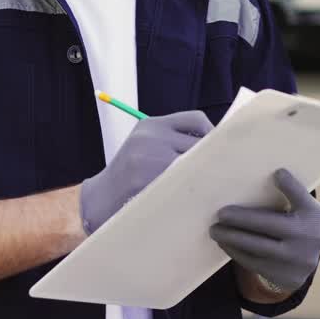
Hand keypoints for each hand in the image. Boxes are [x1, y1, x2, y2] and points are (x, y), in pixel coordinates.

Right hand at [79, 110, 212, 234]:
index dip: (212, 133)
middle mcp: (150, 137)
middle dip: (211, 159)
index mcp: (151, 124)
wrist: (98, 199)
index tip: (219, 149)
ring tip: (209, 188)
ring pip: (194, 166)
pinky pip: (182, 186)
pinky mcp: (147, 183)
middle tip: (221, 173)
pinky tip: (193, 199)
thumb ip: (172, 139)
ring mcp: (148, 160)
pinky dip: (191, 192)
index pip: (195, 119)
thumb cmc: (128, 173)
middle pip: (199, 143)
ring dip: (204, 177)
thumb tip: (216, 144)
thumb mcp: (145, 145)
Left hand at [209, 168, 319, 292]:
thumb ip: (290, 194)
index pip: (302, 197)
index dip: (291, 185)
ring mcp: (296, 259)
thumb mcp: (302, 208)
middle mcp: (308, 237)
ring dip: (233, 238)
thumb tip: (265, 176)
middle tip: (221, 214)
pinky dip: (236, 251)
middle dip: (243, 219)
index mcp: (313, 214)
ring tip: (215, 230)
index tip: (277, 173)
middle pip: (271, 225)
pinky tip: (224, 243)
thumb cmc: (297, 225)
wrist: (306, 263)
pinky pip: (254, 262)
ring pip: (258, 247)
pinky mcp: (283, 275)